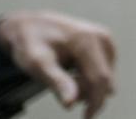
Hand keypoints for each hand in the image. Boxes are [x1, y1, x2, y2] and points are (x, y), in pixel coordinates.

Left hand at [0, 10, 114, 117]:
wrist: (29, 25)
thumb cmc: (30, 44)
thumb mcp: (37, 64)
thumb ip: (57, 82)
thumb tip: (71, 103)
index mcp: (88, 41)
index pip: (101, 79)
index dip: (96, 102)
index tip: (85, 118)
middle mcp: (102, 38)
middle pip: (105, 79)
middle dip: (88, 94)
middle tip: (63, 94)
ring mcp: (105, 39)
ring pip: (105, 75)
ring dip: (88, 86)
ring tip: (65, 80)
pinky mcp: (104, 42)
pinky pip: (104, 68)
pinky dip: (90, 77)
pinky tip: (73, 73)